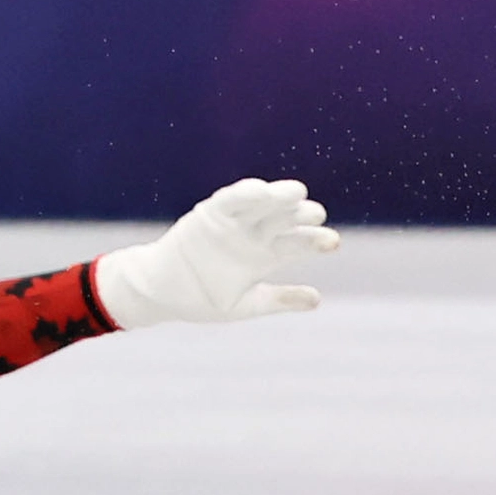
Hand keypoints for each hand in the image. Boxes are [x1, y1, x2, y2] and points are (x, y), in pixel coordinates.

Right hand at [96, 178, 335, 327]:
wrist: (161, 294)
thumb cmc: (201, 299)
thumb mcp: (245, 304)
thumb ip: (279, 299)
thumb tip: (318, 300)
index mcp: (265, 255)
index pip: (297, 244)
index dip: (315, 241)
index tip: (333, 243)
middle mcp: (253, 235)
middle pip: (283, 220)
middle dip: (300, 216)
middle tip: (317, 213)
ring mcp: (233, 223)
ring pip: (261, 206)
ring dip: (277, 198)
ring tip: (296, 194)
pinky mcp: (210, 214)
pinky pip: (229, 200)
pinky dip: (243, 194)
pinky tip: (260, 190)